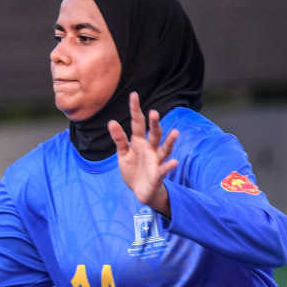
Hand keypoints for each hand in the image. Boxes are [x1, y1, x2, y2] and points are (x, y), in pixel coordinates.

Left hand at [109, 92, 178, 216]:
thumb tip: (111, 122)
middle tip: (154, 113)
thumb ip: (119, 140)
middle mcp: (150, 149)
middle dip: (155, 124)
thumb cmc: (133, 170)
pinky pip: (164, 169)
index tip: (134, 95)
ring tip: (175, 132)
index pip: (138, 124)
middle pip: (154, 134)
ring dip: (170, 141)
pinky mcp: (158, 174)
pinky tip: (174, 162)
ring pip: (164, 149)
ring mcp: (156, 161)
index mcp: (139, 142)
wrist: (141, 191)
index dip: (135, 110)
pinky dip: (169, 166)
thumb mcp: (122, 154)